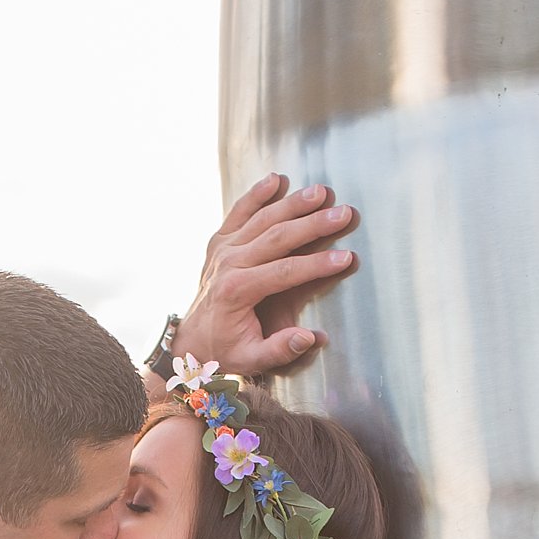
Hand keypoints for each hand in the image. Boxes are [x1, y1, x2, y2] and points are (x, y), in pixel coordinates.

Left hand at [169, 175, 358, 379]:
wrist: (193, 338)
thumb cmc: (226, 348)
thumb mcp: (252, 359)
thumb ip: (281, 349)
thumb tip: (310, 337)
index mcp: (237, 290)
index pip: (285, 271)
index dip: (317, 264)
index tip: (346, 257)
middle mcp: (229, 263)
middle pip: (278, 237)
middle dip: (314, 224)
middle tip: (344, 213)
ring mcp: (223, 248)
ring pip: (263, 218)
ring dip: (295, 203)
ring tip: (323, 192)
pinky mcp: (220, 240)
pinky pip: (239, 211)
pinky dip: (257, 193)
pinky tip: (278, 179)